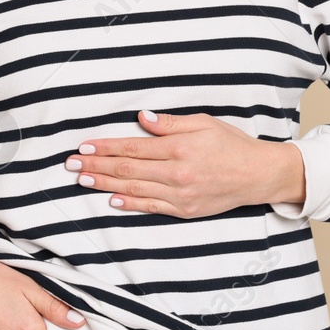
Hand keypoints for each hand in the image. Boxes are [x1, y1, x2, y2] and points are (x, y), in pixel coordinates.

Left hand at [65, 110, 305, 217]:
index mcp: (180, 147)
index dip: (106, 148)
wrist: (258, 175)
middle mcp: (177, 173)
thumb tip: (143, 119)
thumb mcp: (204, 123)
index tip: (84, 147)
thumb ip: (172, 123)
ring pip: (134, 189)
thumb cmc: (232, 145)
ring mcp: (180, 194)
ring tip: (82, 180)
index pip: (133, 148)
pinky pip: (151, 207)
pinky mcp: (185, 210)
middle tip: (71, 164)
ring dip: (105, 185)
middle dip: (96, 166)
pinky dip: (130, 204)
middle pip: (128, 170)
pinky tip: (111, 200)